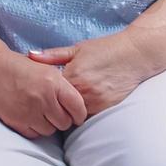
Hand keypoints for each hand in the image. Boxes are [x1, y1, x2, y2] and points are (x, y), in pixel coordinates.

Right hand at [0, 50, 87, 138]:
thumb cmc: (21, 68)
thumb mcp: (47, 68)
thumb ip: (63, 86)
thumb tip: (79, 106)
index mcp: (54, 83)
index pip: (78, 107)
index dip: (79, 113)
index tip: (77, 114)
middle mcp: (43, 99)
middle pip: (65, 123)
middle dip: (63, 119)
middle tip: (57, 112)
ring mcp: (29, 113)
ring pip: (50, 131)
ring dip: (49, 125)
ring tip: (42, 112)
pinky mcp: (17, 122)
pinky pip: (35, 134)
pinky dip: (35, 128)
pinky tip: (31, 116)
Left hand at [29, 31, 159, 116]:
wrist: (136, 54)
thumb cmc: (106, 49)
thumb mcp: (78, 48)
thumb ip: (52, 55)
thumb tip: (30, 56)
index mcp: (73, 75)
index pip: (49, 93)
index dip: (44, 94)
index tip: (41, 93)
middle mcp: (83, 91)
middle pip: (59, 108)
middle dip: (54, 107)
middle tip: (50, 104)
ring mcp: (96, 102)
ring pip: (73, 116)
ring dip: (69, 113)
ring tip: (65, 107)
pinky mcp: (107, 108)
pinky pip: (89, 118)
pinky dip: (83, 114)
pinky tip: (81, 107)